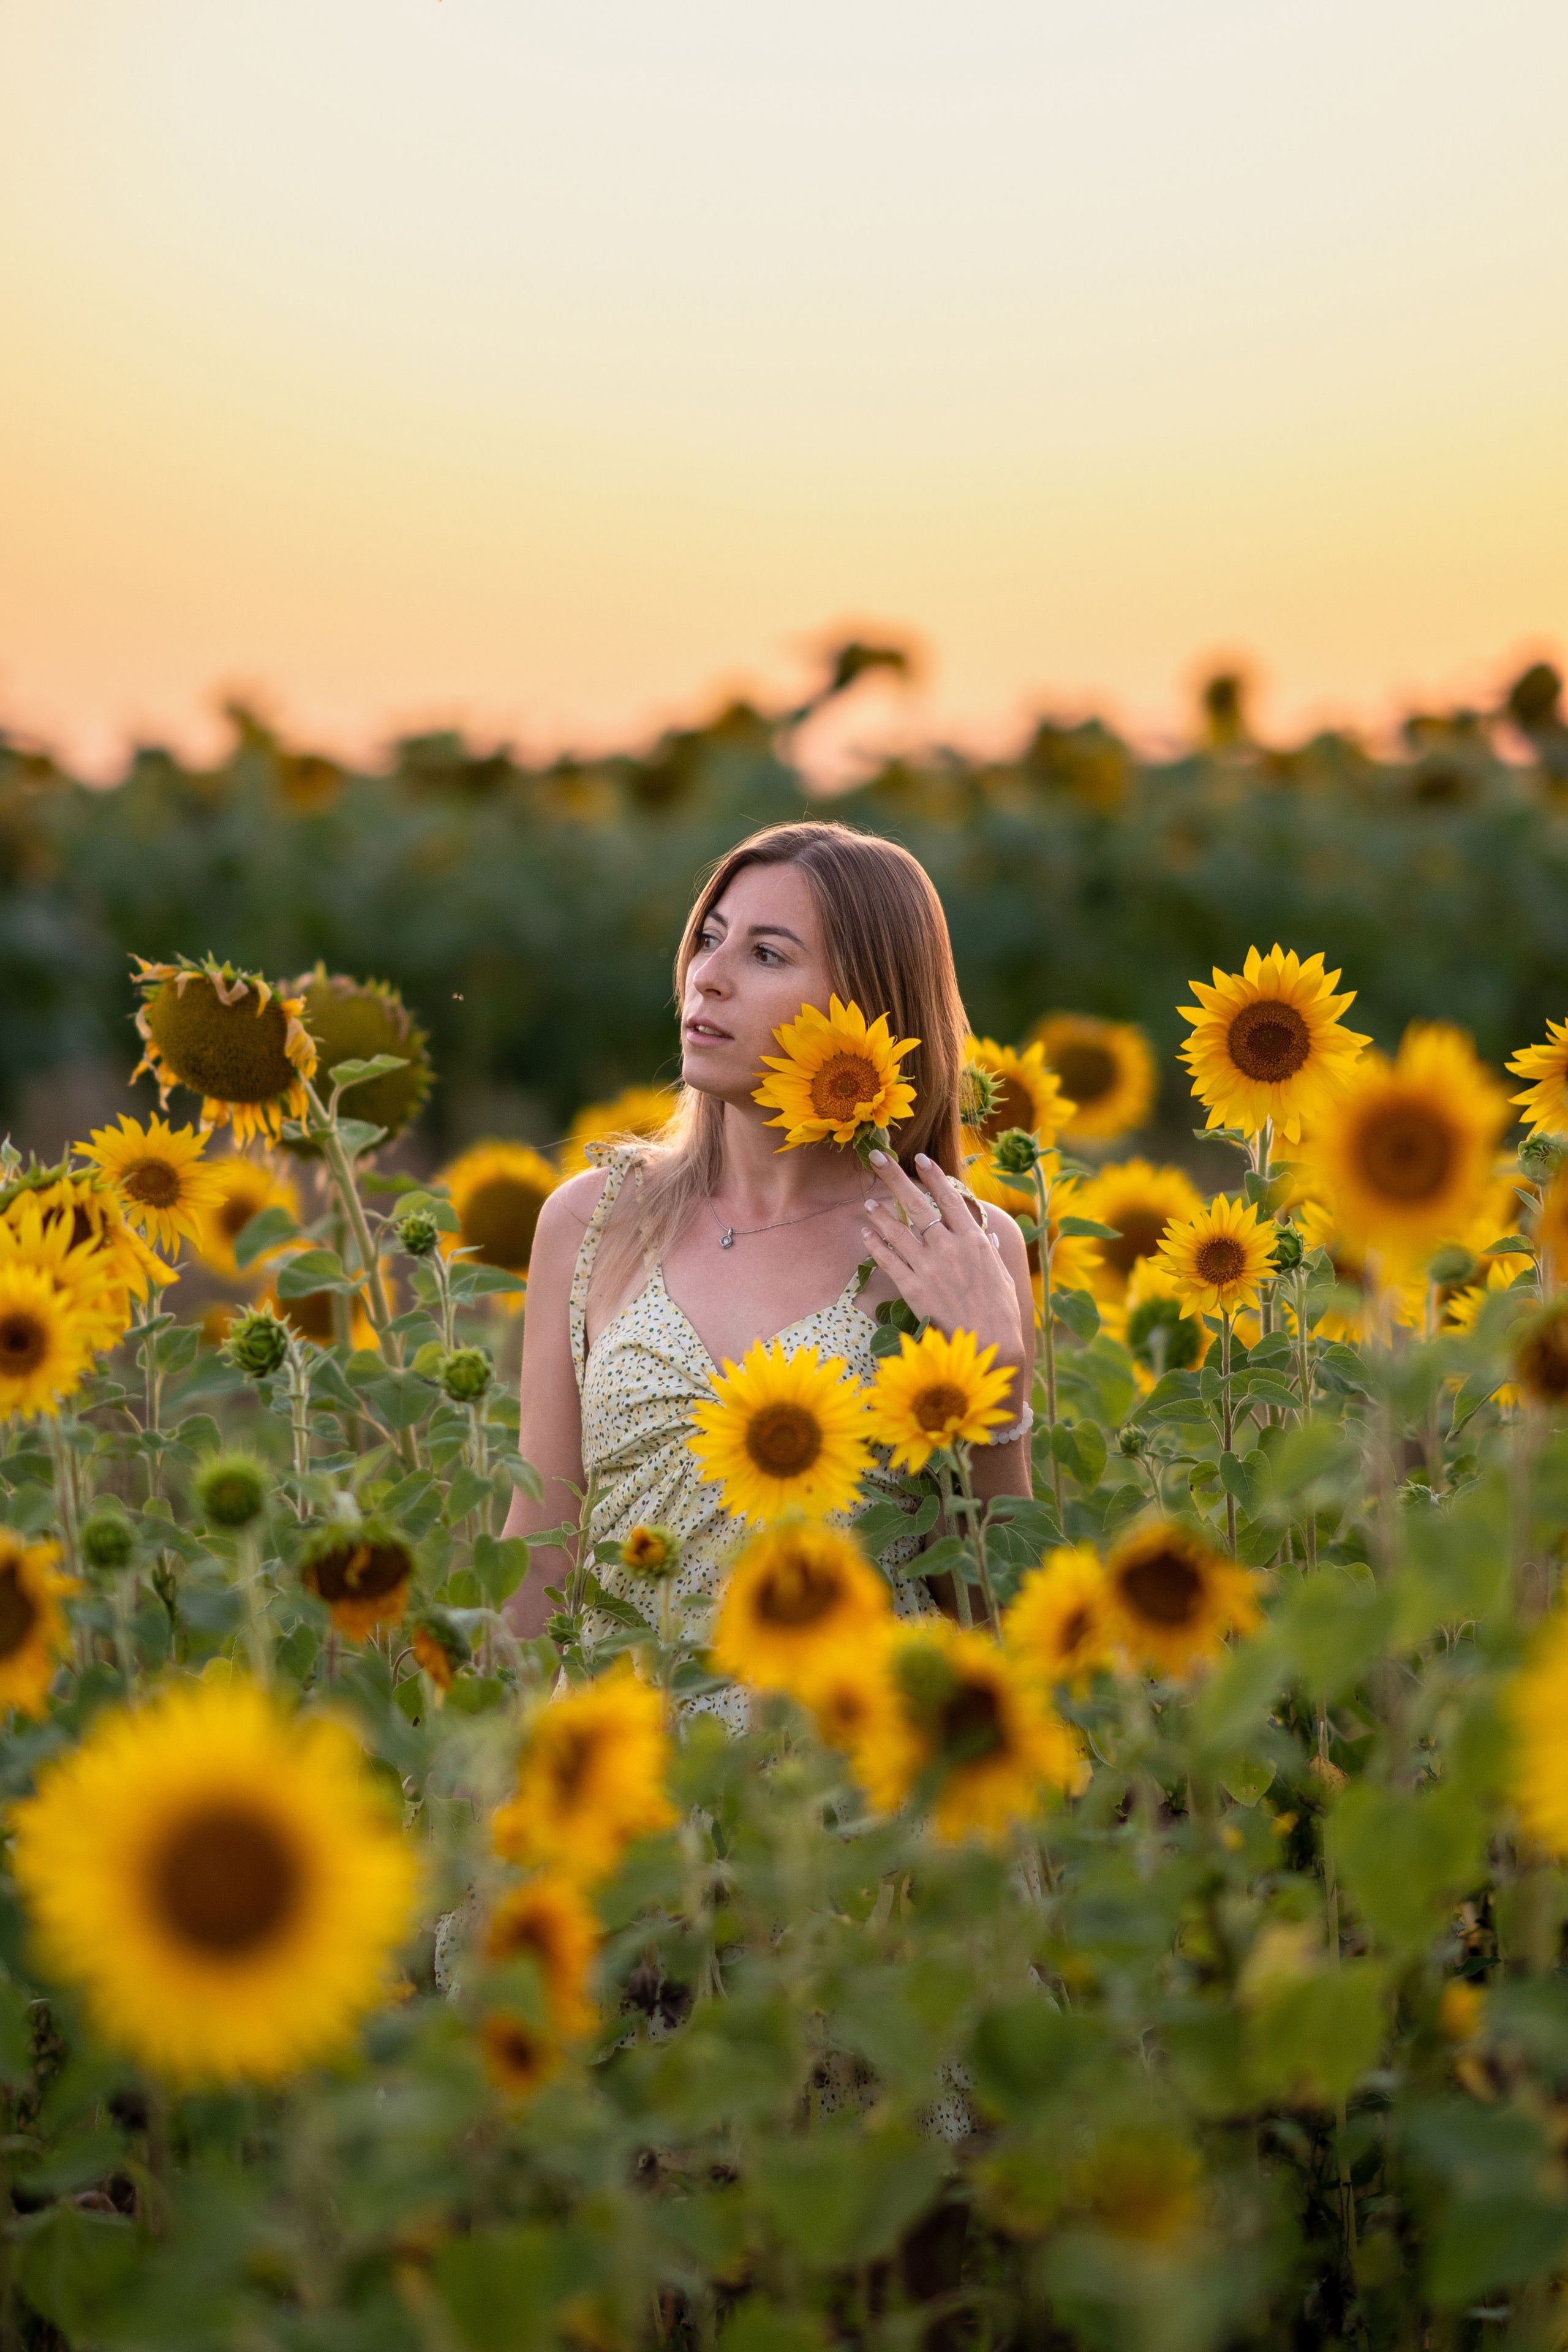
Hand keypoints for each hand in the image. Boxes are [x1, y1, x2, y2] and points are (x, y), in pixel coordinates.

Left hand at [861, 1150, 1027, 1389]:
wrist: (990, 1343)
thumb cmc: (1001, 1311)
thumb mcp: (1002, 1275)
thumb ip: (990, 1252)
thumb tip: (987, 1238)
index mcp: (974, 1240)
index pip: (950, 1198)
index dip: (933, 1176)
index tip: (919, 1159)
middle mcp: (950, 1247)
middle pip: (917, 1204)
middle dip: (895, 1178)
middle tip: (876, 1157)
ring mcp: (929, 1267)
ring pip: (897, 1231)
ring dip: (879, 1214)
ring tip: (867, 1202)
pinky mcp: (913, 1288)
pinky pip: (889, 1260)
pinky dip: (876, 1245)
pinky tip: (866, 1235)